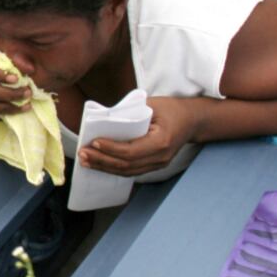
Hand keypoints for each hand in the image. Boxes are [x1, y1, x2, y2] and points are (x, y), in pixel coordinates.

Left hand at [79, 97, 198, 175]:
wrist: (193, 120)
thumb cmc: (171, 109)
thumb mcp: (152, 104)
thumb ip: (129, 113)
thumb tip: (102, 119)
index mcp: (162, 141)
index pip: (132, 150)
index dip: (112, 148)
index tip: (95, 142)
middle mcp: (161, 157)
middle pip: (127, 164)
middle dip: (102, 160)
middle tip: (83, 153)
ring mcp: (158, 164)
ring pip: (127, 171)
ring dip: (104, 167)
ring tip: (85, 161)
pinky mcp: (153, 165)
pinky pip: (131, 170)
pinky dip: (113, 168)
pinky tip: (98, 164)